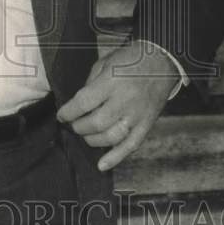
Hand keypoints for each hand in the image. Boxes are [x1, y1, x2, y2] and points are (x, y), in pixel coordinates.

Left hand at [56, 40, 178, 172]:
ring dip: (92, 140)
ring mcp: (137, 115)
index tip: (62, 116)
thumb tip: (78, 104)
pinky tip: (102, 165)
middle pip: (96, 123)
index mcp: (112, 82)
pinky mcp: (147, 124)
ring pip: (111, 137)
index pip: (84, 102)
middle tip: (74, 124)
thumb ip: (90, 84)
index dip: (69, 112)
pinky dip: (115, 158)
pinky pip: (131, 146)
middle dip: (79, 127)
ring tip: (86, 134)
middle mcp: (125, 100)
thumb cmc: (130, 59)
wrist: (162, 61)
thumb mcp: (105, 63)